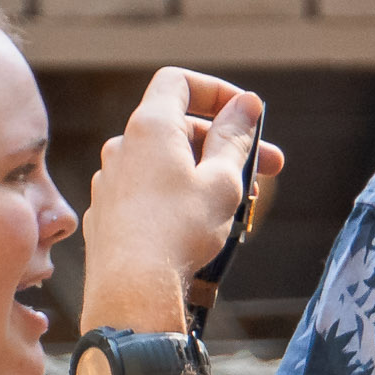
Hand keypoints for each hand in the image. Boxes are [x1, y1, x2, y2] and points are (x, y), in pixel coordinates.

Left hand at [82, 70, 281, 337]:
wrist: (132, 292)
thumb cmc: (180, 232)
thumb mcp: (222, 180)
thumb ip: (235, 137)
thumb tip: (246, 105)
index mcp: (150, 127)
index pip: (179, 83)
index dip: (217, 92)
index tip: (247, 117)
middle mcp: (122, 147)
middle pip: (178, 128)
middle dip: (224, 144)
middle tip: (267, 170)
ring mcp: (110, 182)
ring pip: (165, 165)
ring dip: (203, 175)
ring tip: (239, 206)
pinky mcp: (107, 215)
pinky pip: (147, 194)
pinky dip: (177, 198)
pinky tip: (199, 228)